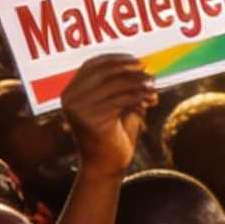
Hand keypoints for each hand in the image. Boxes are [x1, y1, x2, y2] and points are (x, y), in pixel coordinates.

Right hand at [58, 54, 156, 178]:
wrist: (107, 164)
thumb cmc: (114, 132)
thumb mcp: (117, 103)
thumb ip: (122, 84)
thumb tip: (141, 64)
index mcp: (71, 92)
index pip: (91, 65)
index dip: (115, 59)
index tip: (137, 61)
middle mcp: (70, 98)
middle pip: (104, 72)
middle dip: (129, 70)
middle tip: (149, 73)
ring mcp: (78, 109)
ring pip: (115, 85)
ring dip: (139, 84)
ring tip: (154, 88)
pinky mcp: (91, 119)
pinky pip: (121, 100)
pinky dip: (140, 98)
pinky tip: (151, 101)